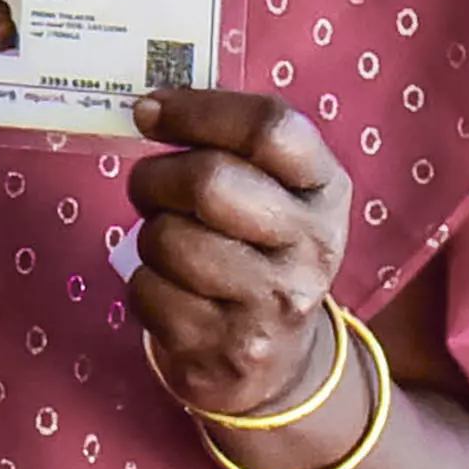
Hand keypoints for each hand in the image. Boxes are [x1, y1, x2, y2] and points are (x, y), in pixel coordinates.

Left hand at [125, 88, 354, 420]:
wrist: (276, 362)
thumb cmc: (256, 253)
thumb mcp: (273, 195)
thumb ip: (231, 147)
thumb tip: (147, 106)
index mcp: (326, 191)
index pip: (270, 127)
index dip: (198, 110)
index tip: (150, 111)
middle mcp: (313, 246)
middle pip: (210, 182)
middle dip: (156, 178)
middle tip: (150, 188)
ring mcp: (273, 304)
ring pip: (168, 238)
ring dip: (149, 236)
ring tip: (169, 247)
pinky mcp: (227, 349)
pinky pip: (147, 291)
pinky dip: (142, 285)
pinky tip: (171, 293)